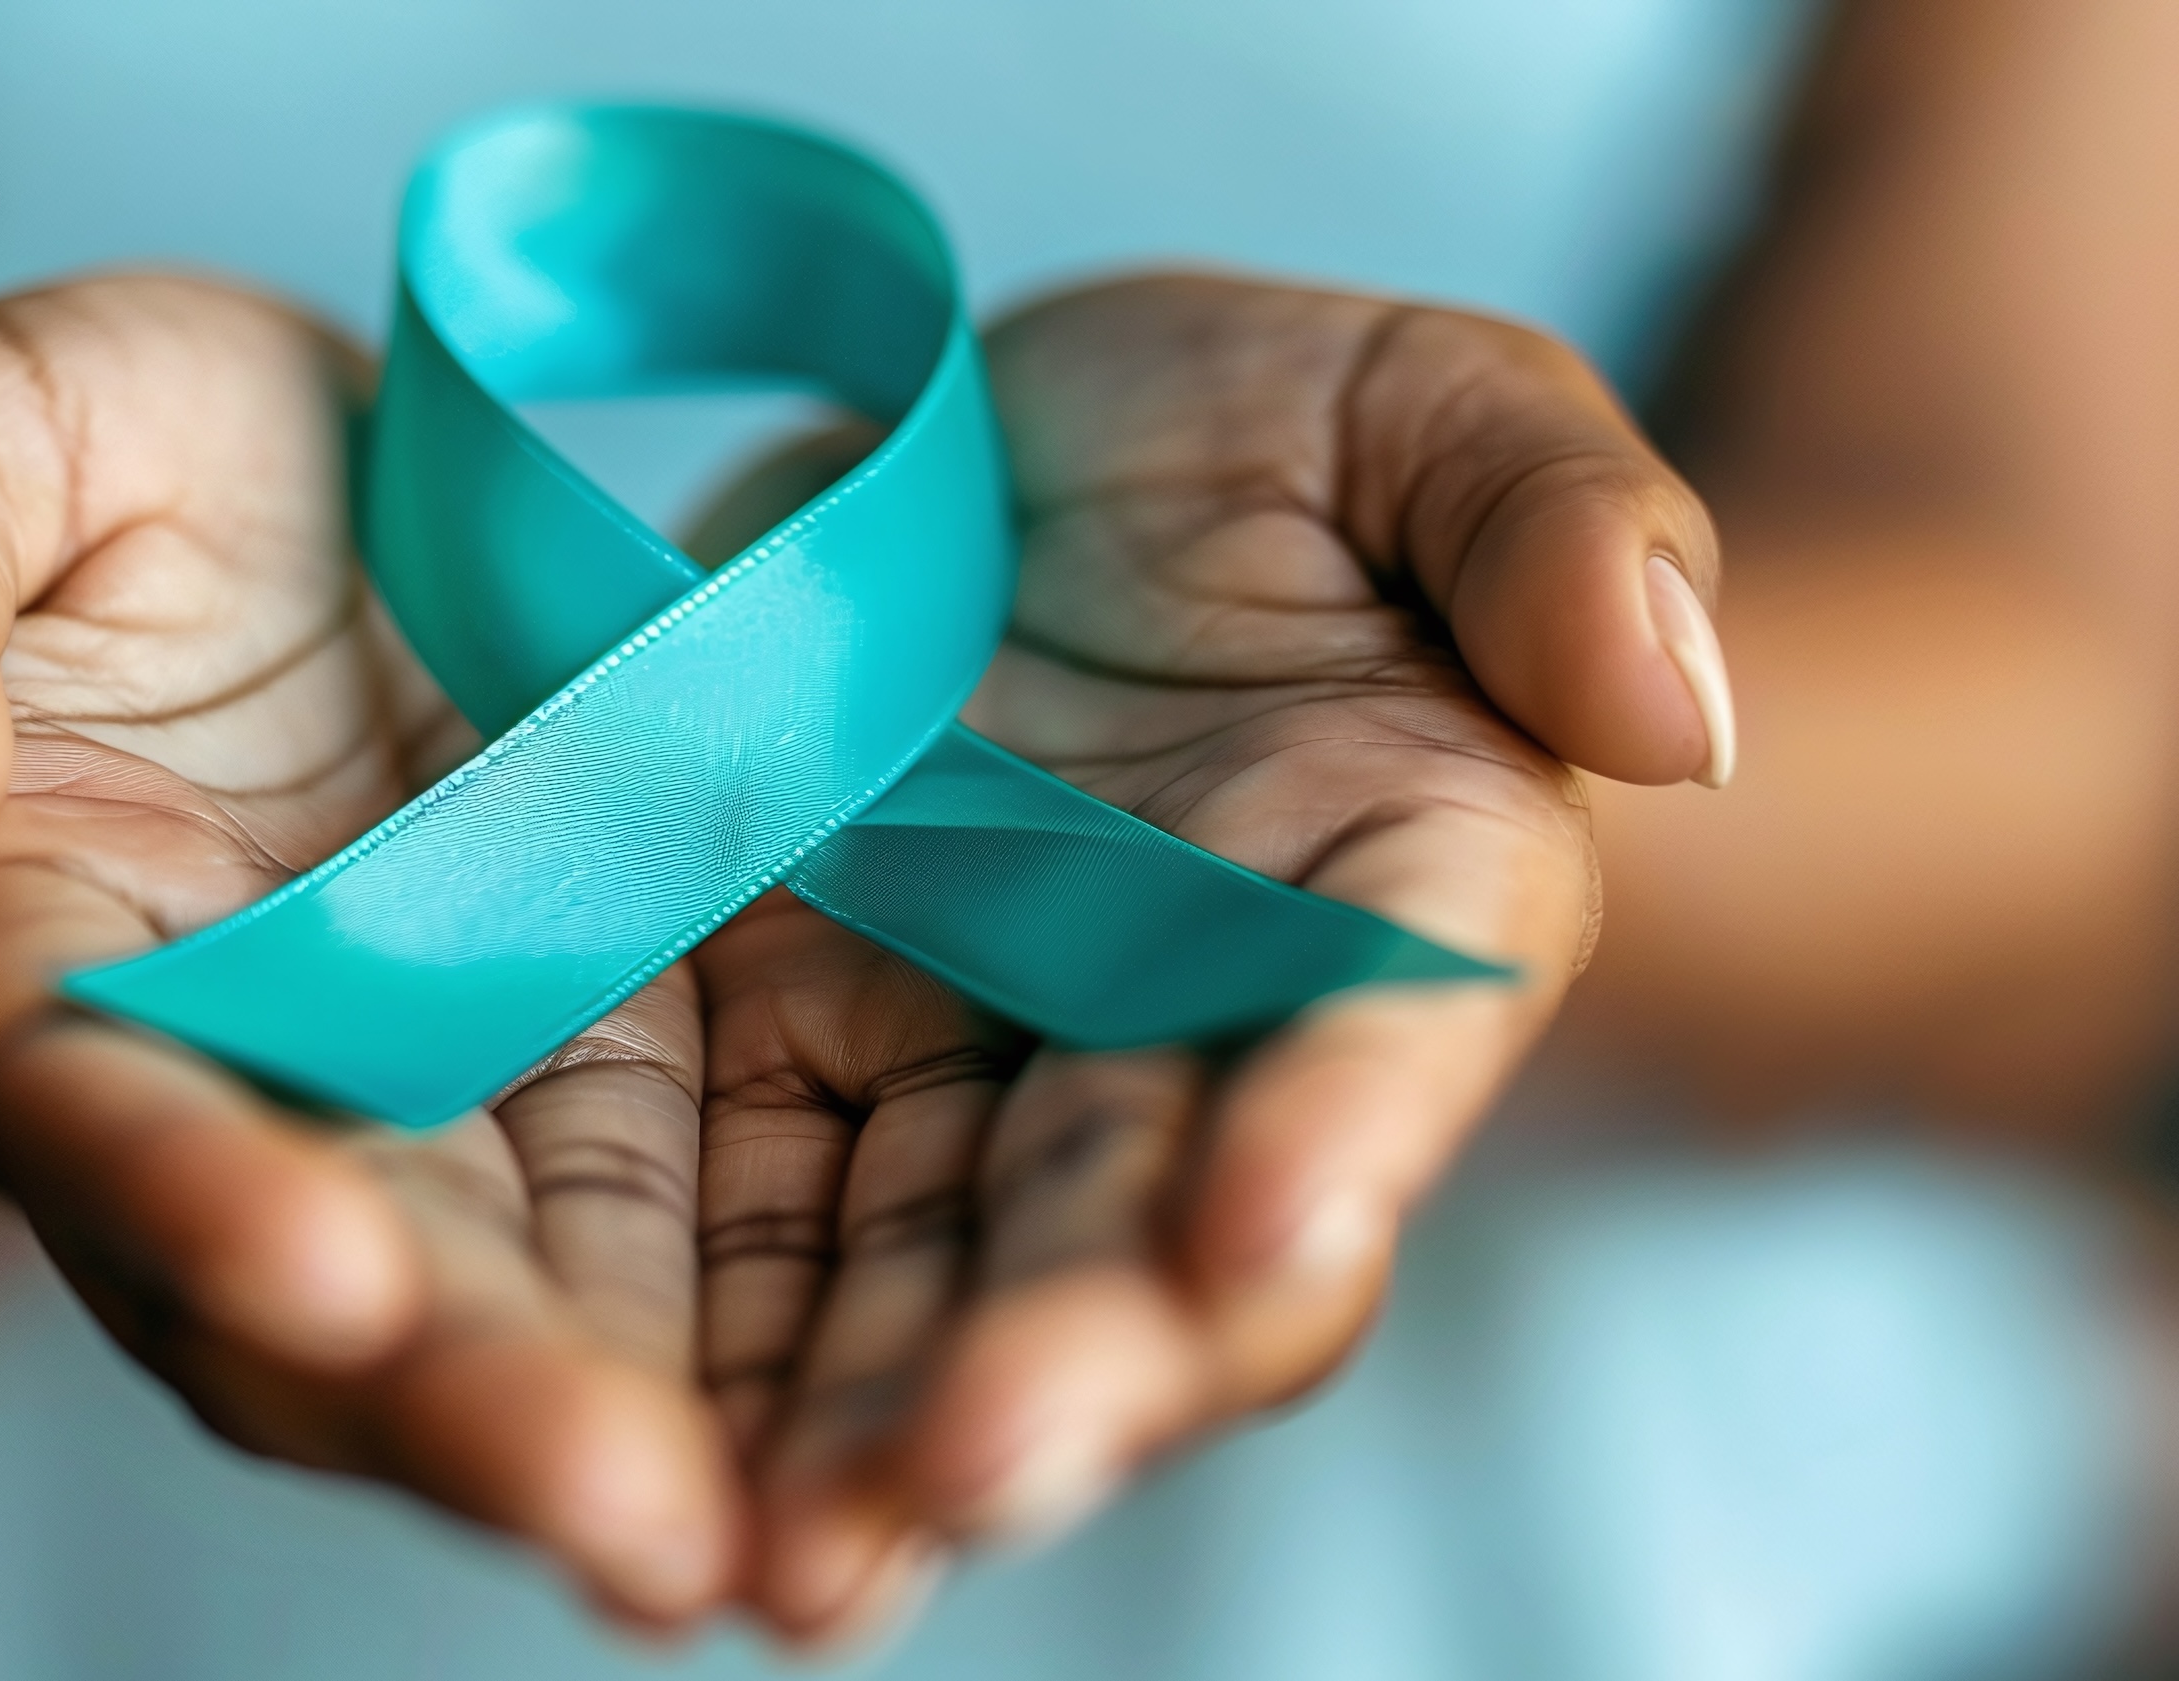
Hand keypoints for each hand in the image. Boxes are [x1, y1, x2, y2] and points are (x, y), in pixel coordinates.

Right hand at [0, 278, 741, 1627]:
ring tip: (750, 1543)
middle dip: (454, 1404)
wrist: (313, 474)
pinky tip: (832, 1448)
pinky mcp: (575, 1067)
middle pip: (301, 1279)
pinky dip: (726, 1339)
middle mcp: (191, 1082)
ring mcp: (397, 1095)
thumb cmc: (88, 445)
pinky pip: (650, 1225)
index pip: (69, 1090)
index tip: (327, 1275)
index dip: (180, 1186)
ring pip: (490, 1299)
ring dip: (605, 1429)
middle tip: (625, 1516)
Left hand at [683, 275, 1728, 1642]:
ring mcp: (981, 1070)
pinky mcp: (787, 1060)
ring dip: (875, 1430)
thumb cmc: (1239, 437)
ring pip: (943, 1284)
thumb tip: (1673, 709)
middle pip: (1157, 1230)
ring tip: (792, 1554)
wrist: (981, 458)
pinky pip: (755, 1229)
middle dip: (1072, 1358)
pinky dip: (717, 1355)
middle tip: (968, 1464)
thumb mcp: (1404, 400)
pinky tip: (656, 1480)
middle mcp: (1199, 1033)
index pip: (1393, 1023)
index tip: (1264, 1226)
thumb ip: (1548, 514)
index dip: (1344, 1124)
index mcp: (1396, 882)